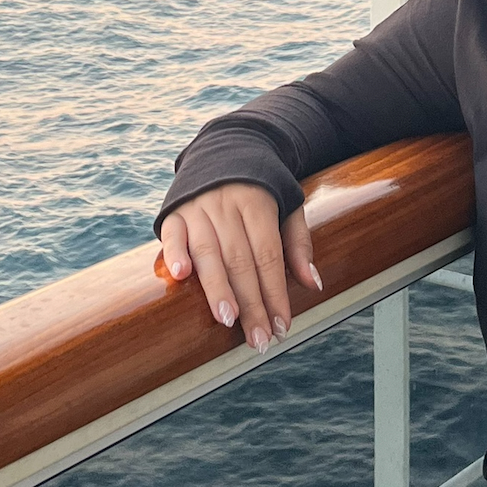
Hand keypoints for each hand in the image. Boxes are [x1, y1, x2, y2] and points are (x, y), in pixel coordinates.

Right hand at [158, 186, 320, 352]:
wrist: (225, 148)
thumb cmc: (262, 188)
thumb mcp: (289, 205)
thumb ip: (298, 243)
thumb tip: (313, 284)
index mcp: (257, 203)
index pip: (268, 254)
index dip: (275, 291)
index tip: (282, 324)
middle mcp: (226, 205)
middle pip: (240, 260)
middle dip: (251, 303)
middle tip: (259, 338)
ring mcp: (198, 207)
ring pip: (207, 251)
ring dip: (217, 287)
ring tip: (228, 319)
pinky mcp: (174, 212)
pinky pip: (173, 234)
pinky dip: (174, 253)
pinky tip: (180, 275)